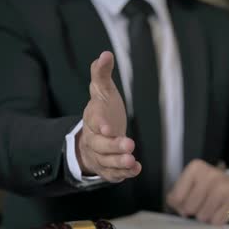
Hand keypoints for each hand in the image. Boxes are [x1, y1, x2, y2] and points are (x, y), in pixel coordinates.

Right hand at [76, 51, 140, 181]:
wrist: (95, 137)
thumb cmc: (103, 111)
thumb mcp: (102, 91)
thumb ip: (101, 74)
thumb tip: (105, 54)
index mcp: (92, 119)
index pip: (94, 121)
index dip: (101, 124)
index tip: (108, 127)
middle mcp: (93, 139)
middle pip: (100, 144)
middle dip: (113, 146)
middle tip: (129, 144)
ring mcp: (100, 155)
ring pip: (107, 161)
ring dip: (119, 162)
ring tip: (132, 161)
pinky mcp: (108, 168)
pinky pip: (114, 173)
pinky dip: (124, 173)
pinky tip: (136, 169)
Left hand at [166, 160, 228, 225]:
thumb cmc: (212, 186)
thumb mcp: (193, 183)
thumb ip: (179, 196)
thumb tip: (180, 210)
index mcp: (196, 168)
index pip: (176, 198)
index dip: (179, 205)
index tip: (187, 201)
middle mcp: (211, 175)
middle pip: (189, 208)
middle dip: (194, 211)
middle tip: (204, 203)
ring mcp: (225, 188)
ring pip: (202, 217)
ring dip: (206, 216)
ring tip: (214, 206)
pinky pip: (217, 222)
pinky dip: (218, 220)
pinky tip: (223, 209)